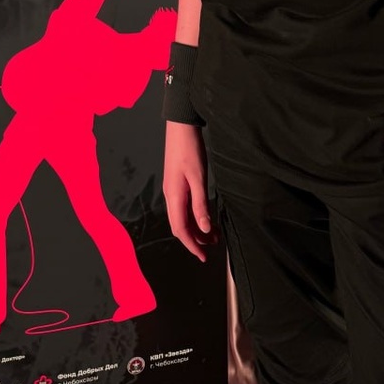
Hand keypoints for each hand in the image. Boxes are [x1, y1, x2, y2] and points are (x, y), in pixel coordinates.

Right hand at [163, 121, 217, 259]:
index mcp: (174, 196)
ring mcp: (172, 189)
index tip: (204, 256)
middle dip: (195, 239)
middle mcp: (170, 195)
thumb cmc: (190, 150)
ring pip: (182, 217)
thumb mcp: (199, 178)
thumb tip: (204, 228)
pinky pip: (183, 207)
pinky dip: (194, 216)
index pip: (180, 230)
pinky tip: (205, 214)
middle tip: (213, 245)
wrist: (181, 126)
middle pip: (180, 226)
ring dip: (196, 227)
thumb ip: (200, 205)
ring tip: (213, 232)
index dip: (192, 245)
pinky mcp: (176, 183)